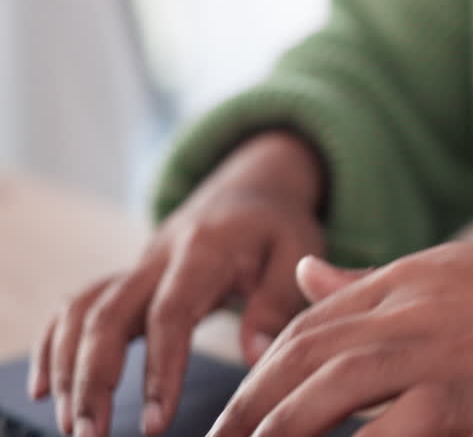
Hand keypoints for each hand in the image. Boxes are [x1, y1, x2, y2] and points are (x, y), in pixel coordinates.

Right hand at [26, 131, 326, 436]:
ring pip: (83, 312)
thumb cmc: (278, 226)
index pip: (171, 314)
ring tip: (74, 426)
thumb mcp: (297, 250)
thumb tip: (256, 356)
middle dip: (93, 379)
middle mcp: (158, 257)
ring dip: (68, 368)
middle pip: (109, 316)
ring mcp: (136, 267)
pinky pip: (75, 306)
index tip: (156, 422)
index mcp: (204, 250)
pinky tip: (46, 389)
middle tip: (91, 435)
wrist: (251, 189)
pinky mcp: (126, 278)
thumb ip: (278, 301)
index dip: (160, 370)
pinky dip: (53, 344)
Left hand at [207, 243, 472, 436]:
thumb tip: (302, 272)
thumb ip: (371, 281)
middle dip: (246, 408)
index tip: (234, 412)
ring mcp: (432, 355)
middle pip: (300, 360)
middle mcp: (408, 312)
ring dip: (276, 432)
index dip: (260, 371)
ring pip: (323, 398)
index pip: (308, 324)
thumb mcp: (449, 273)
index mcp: (405, 280)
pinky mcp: (462, 402)